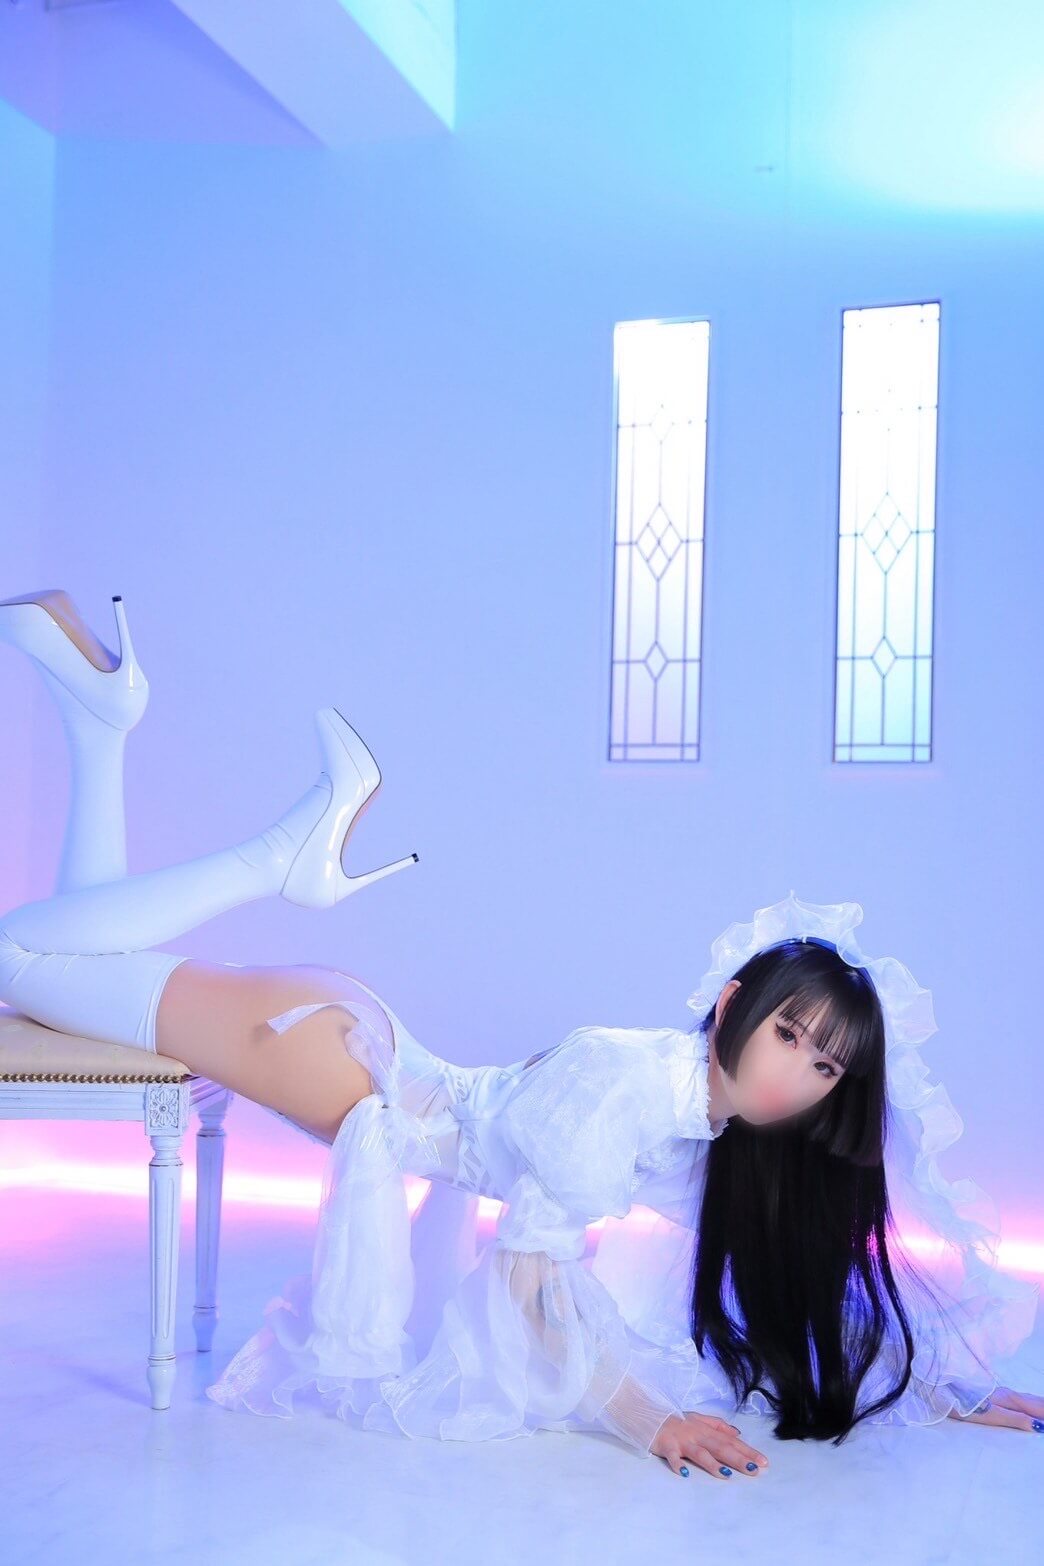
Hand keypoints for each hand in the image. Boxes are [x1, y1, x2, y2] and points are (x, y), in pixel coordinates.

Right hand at [651, 1411, 770, 1479]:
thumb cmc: (676, 1420)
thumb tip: (738, 1433)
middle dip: (738, 1458)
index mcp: (706, 1429)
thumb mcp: (699, 1418)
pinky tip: (684, 1473)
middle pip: (720, 1447)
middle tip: (755, 1470)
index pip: (730, 1441)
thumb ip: (718, 1425)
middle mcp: (697, 1434)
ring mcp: (682, 1440)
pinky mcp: (667, 1445)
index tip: (763, 1462)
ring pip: (700, 1452)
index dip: (747, 1450)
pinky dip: (677, 1463)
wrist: (650, 1412)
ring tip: (727, 1474)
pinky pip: (672, 1456)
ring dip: (713, 1464)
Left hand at [946, 1382, 1043, 1432]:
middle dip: (1043, 1407)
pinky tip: (1030, 1406)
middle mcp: (1009, 1393)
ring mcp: (1002, 1392)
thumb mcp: (991, 1415)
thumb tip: (1039, 1426)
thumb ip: (1015, 1419)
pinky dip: (1032, 1403)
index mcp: (1010, 1398)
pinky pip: (1021, 1398)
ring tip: (1043, 1410)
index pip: (1037, 1406)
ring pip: (1028, 1399)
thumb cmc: (964, 1403)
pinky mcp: (995, 1395)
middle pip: (1035, 1401)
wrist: (941, 1388)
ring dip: (1039, 1405)